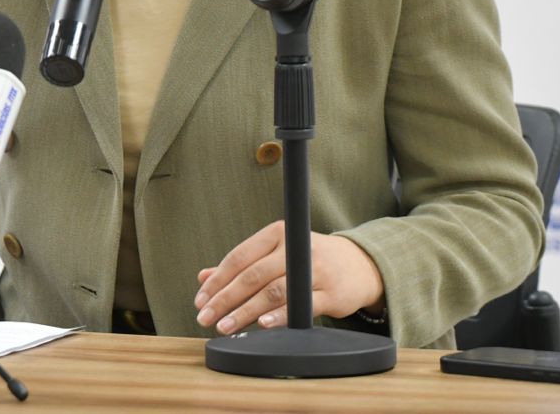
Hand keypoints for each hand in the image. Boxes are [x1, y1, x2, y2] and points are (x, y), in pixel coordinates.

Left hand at [193, 220, 383, 333]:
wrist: (359, 265)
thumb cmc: (308, 259)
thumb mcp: (275, 253)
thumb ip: (241, 265)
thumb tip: (203, 277)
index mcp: (277, 233)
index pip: (239, 257)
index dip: (217, 280)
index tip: (200, 300)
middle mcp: (295, 248)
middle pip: (252, 275)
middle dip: (224, 299)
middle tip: (204, 317)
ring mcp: (314, 271)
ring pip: (273, 292)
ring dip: (245, 311)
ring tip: (225, 326)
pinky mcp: (331, 294)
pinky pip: (301, 306)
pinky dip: (280, 316)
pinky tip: (262, 325)